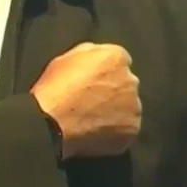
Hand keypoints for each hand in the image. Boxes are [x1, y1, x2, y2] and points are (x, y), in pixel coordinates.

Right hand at [30, 42, 140, 158]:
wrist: (53, 122)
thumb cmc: (56, 87)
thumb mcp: (67, 57)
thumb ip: (91, 53)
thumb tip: (99, 57)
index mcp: (117, 57)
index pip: (119, 62)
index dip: (105, 72)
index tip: (93, 82)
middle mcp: (131, 79)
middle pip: (126, 84)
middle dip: (114, 91)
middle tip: (92, 101)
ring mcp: (134, 106)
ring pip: (128, 107)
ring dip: (116, 111)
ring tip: (93, 120)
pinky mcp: (132, 129)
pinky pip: (126, 128)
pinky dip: (115, 131)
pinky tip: (97, 132)